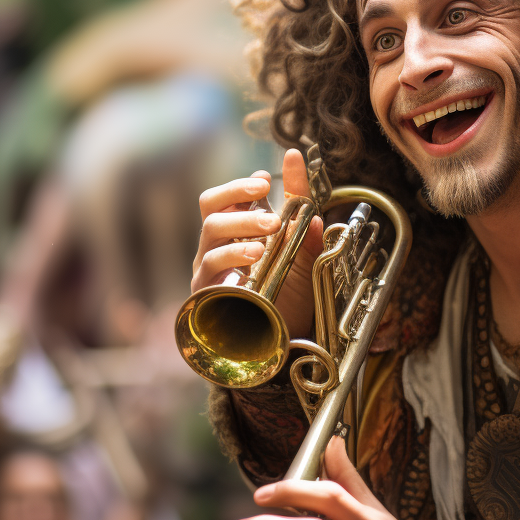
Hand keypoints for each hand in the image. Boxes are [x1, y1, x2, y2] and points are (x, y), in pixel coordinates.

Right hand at [191, 148, 322, 338]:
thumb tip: (313, 208)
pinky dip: (232, 255)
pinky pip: (210, 265)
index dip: (243, 183)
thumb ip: (307, 231)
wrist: (284, 341)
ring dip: (241, 223)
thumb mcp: (306, 259)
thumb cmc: (290, 299)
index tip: (266, 177)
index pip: (231, 198)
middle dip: (237, 193)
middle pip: (211, 205)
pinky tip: (254, 256)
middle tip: (266, 193)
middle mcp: (220, 245)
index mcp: (240, 232)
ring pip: (211, 230)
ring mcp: (210, 266)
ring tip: (269, 229)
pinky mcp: (206, 291)